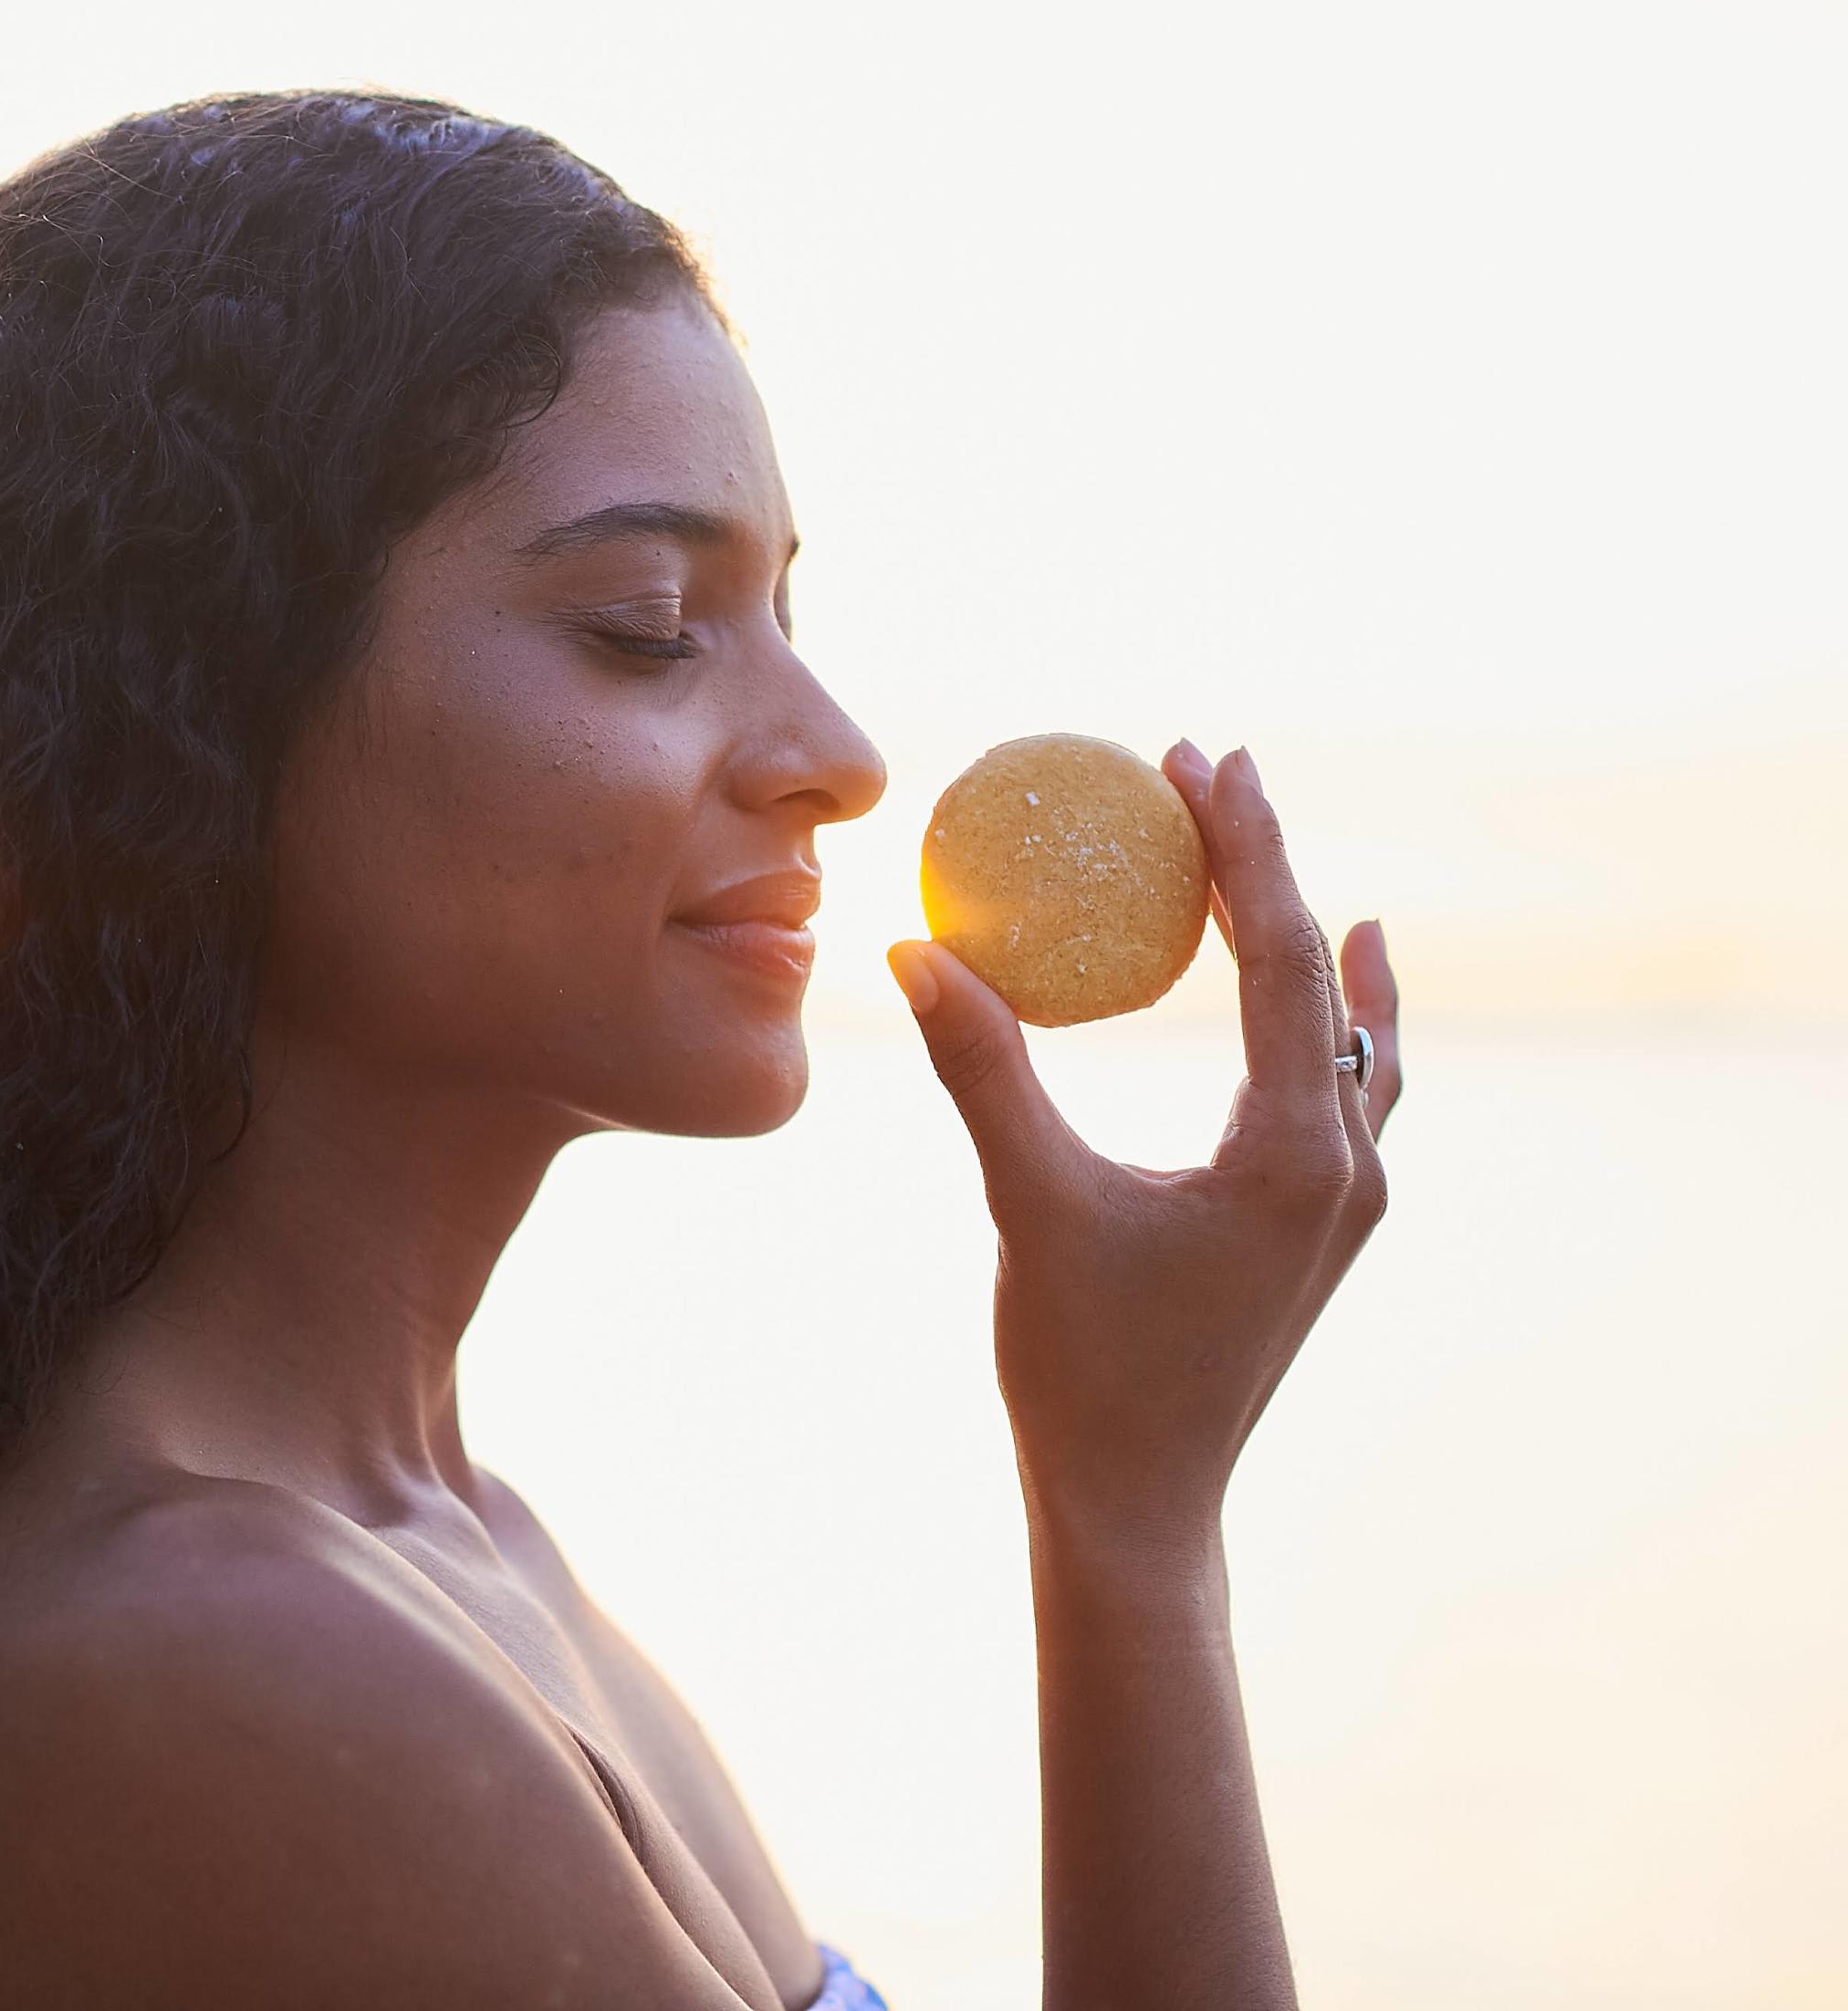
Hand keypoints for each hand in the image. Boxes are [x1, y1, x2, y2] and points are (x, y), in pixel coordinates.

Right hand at [885, 742, 1402, 1553]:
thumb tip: (916, 950)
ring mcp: (1343, 1203)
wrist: (1140, 1508)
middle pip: (1320, 975)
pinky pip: (1342, 1088)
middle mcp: (1346, 1166)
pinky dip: (1328, 1019)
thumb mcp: (1029, 1204)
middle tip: (1209, 772)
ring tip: (1279, 864)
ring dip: (1305, 938)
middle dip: (1266, 867)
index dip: (1243, 843)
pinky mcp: (1315, 1230)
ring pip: (1346, 1032)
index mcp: (1297, 1151)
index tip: (1199, 754)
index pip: (1280, 952)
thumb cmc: (1086, 1369)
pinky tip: (1332, 1002)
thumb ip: (984, 1071)